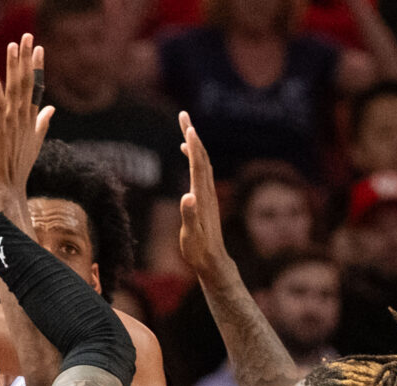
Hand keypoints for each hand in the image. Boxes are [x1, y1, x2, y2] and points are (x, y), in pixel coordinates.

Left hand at [0, 34, 54, 219]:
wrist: (8, 189)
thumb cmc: (16, 169)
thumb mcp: (32, 143)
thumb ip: (41, 123)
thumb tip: (51, 108)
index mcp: (31, 120)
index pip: (36, 88)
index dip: (37, 67)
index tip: (38, 48)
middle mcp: (24, 119)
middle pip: (28, 83)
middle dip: (28, 59)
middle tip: (28, 36)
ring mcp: (12, 124)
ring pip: (16, 89)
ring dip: (15, 66)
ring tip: (15, 45)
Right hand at [177, 112, 229, 275]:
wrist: (213, 260)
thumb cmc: (199, 250)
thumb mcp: (191, 235)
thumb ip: (190, 216)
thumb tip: (187, 197)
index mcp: (201, 196)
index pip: (197, 165)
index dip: (192, 146)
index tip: (188, 127)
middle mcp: (206, 191)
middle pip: (201, 156)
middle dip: (192, 135)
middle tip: (183, 114)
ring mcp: (207, 193)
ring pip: (201, 161)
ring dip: (193, 142)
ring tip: (184, 126)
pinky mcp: (205, 197)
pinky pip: (199, 170)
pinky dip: (193, 156)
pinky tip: (186, 153)